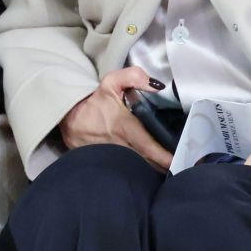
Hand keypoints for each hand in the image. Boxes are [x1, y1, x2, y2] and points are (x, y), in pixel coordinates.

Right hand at [58, 68, 173, 170]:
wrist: (68, 118)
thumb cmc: (94, 102)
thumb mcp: (111, 83)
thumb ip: (133, 76)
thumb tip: (156, 84)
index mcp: (123, 127)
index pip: (147, 146)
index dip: (164, 156)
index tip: (178, 160)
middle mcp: (119, 146)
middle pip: (147, 163)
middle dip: (164, 166)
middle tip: (182, 165)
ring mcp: (111, 158)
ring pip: (137, 170)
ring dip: (153, 171)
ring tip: (171, 170)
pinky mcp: (105, 165)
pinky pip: (125, 172)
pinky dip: (138, 173)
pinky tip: (150, 172)